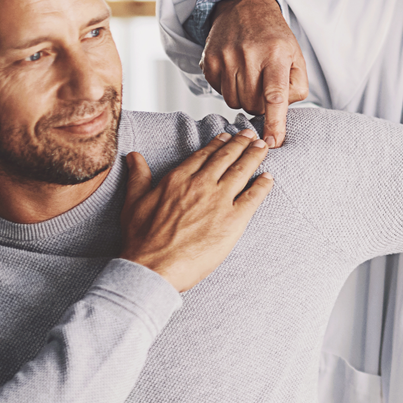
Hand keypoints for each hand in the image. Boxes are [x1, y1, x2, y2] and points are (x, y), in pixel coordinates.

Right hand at [120, 129, 273, 291]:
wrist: (153, 267)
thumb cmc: (141, 240)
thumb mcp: (133, 202)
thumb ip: (138, 177)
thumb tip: (134, 157)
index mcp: (178, 179)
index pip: (204, 155)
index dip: (218, 144)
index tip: (227, 136)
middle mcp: (201, 185)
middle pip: (227, 157)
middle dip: (241, 143)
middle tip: (251, 135)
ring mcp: (219, 201)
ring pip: (242, 171)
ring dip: (255, 156)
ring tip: (263, 147)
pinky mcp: (234, 220)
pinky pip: (254, 197)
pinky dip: (263, 185)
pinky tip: (269, 178)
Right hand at [201, 0, 308, 147]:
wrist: (244, 8)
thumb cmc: (275, 39)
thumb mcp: (296, 58)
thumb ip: (296, 88)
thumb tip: (281, 113)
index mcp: (275, 55)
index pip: (275, 96)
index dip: (275, 123)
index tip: (273, 143)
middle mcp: (248, 56)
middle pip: (253, 105)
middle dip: (261, 104)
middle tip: (265, 87)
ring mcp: (225, 57)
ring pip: (235, 102)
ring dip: (245, 98)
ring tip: (251, 77)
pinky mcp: (208, 61)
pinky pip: (218, 92)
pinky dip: (229, 88)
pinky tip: (236, 71)